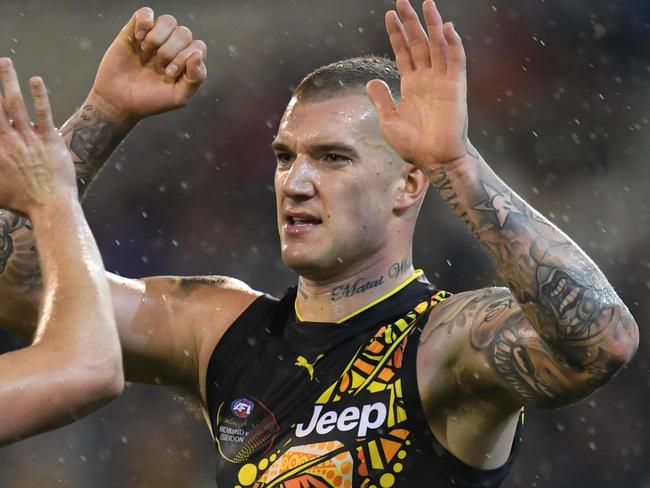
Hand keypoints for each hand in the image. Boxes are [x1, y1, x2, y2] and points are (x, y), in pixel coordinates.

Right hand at [0, 58, 75, 214]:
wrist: (51, 206)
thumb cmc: (21, 202)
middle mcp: (7, 139)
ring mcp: (29, 137)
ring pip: (14, 102)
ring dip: (8, 80)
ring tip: (4, 62)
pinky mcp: (50, 138)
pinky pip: (43, 112)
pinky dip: (39, 95)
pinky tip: (36, 80)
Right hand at [90, 7, 206, 123]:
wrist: (118, 102)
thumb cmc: (151, 101)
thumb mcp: (178, 97)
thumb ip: (196, 78)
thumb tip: (198, 54)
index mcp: (186, 61)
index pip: (198, 47)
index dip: (186, 57)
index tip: (169, 74)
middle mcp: (173, 47)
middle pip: (184, 33)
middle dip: (171, 51)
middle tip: (157, 66)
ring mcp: (154, 38)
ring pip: (168, 21)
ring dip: (158, 38)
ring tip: (146, 53)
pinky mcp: (134, 31)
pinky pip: (146, 12)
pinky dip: (144, 22)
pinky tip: (138, 38)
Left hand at [367, 0, 472, 169]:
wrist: (433, 159)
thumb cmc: (413, 144)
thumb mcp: (389, 120)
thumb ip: (381, 99)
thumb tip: (371, 80)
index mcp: (411, 85)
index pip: (404, 52)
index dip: (397, 34)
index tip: (389, 15)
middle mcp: (427, 78)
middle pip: (419, 43)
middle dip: (410, 22)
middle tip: (402, 0)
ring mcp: (442, 81)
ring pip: (437, 45)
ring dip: (432, 25)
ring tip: (425, 3)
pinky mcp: (456, 87)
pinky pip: (455, 61)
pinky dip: (452, 44)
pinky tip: (446, 27)